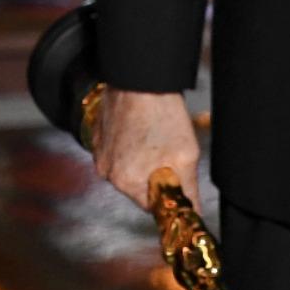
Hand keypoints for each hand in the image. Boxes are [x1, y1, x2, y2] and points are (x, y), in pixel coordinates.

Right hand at [94, 88, 199, 211]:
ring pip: (127, 169)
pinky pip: (117, 152)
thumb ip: (188, 190)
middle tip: (169, 152)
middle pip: (138, 187)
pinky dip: (130, 146)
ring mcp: (100, 152)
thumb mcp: (186, 156)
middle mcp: (108, 171)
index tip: (176, 179)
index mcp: (127, 181)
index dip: (167, 193)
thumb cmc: (161, 111)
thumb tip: (192, 212)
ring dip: (141, 160)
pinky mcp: (98, 136)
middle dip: (155, 175)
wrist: (141, 78)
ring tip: (155, 137)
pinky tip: (143, 129)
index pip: (152, 205)